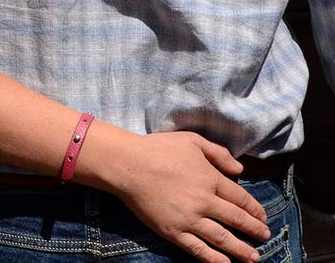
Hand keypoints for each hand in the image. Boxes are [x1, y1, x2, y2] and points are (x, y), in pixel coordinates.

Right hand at [105, 132, 269, 262]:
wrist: (127, 165)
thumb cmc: (158, 149)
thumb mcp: (192, 141)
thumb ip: (219, 153)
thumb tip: (240, 170)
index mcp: (210, 179)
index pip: (240, 198)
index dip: (255, 209)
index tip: (263, 217)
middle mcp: (204, 202)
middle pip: (236, 219)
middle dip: (254, 229)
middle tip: (265, 236)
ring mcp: (189, 219)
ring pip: (222, 238)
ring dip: (241, 249)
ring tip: (254, 257)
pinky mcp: (173, 231)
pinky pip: (198, 248)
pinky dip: (214, 259)